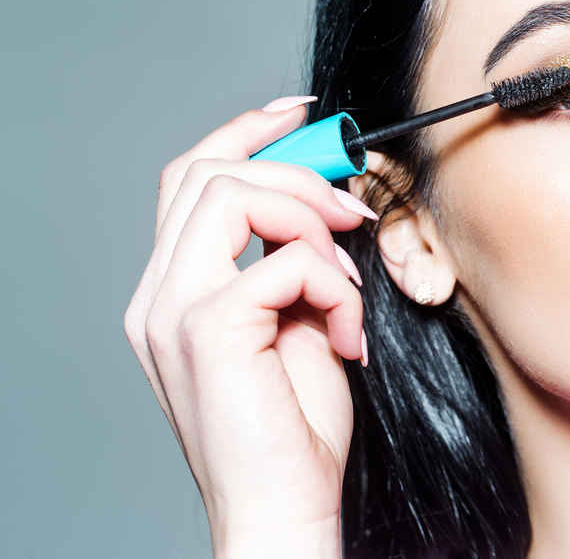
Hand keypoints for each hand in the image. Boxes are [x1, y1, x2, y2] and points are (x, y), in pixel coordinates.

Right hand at [124, 100, 375, 557]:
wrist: (284, 509)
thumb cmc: (296, 428)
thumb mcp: (302, 325)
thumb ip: (298, 264)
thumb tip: (329, 209)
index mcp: (175, 290)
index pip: (192, 179)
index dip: (246, 133)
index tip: (303, 117)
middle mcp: (160, 295)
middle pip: (206, 172)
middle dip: (294, 170)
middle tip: (353, 204)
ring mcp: (173, 312)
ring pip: (231, 196)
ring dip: (312, 224)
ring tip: (348, 284)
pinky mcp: (207, 332)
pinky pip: (279, 262)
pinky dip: (331, 283)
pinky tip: (348, 330)